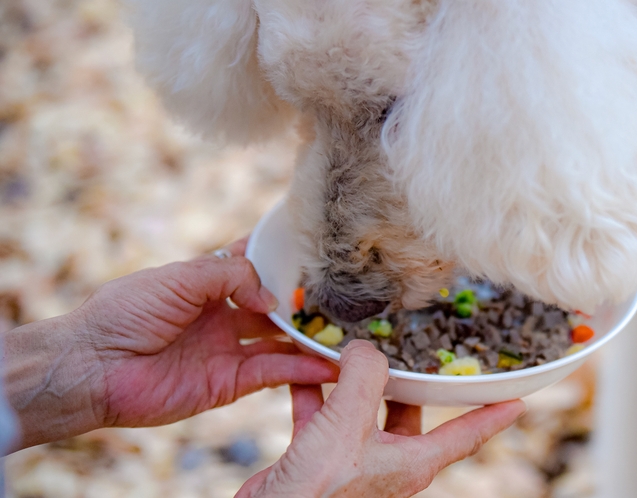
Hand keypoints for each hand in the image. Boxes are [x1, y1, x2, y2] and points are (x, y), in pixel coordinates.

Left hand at [3, 238, 338, 449]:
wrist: (93, 366)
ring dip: (309, 339)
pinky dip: (300, 370)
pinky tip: (326, 364)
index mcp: (205, 285)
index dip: (279, 260)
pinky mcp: (228, 383)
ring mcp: (226, 350)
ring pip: (279, 342)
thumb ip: (229, 275)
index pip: (251, 266)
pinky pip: (272, 374)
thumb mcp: (179, 277)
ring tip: (345, 335)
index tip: (313, 253)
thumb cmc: (125, 312)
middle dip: (302, 303)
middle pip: (272, 307)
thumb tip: (270, 296)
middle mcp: (220, 316)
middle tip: (340, 299)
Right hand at [236, 341, 526, 497]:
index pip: (465, 435)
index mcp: (412, 461)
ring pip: (363, 410)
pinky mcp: (319, 456)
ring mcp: (353, 460)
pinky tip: (304, 369)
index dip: (492, 416)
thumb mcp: (349, 424)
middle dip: (411, 381)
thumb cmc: (318, 489)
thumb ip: (364, 378)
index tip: (518, 401)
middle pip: (410, 413)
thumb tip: (364, 350)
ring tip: (350, 349)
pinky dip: (315, 392)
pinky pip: (323, 415)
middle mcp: (388, 461)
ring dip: (354, 381)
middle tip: (417, 348)